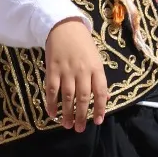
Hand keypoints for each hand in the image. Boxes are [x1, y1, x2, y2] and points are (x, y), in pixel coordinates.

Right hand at [44, 17, 107, 131]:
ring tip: (67, 125)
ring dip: (67, 113)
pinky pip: (52, 90)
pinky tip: (52, 113)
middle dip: (82, 116)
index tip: (98, 121)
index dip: (100, 108)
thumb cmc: (83, 44)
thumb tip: (105, 98)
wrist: (64, 27)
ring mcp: (66, 71)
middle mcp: (82, 71)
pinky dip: (52, 103)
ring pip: (67, 97)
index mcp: (96, 69)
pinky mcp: (52, 70)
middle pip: (83, 98)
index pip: (100, 92)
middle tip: (80, 129)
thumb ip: (99, 79)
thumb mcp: (96, 59)